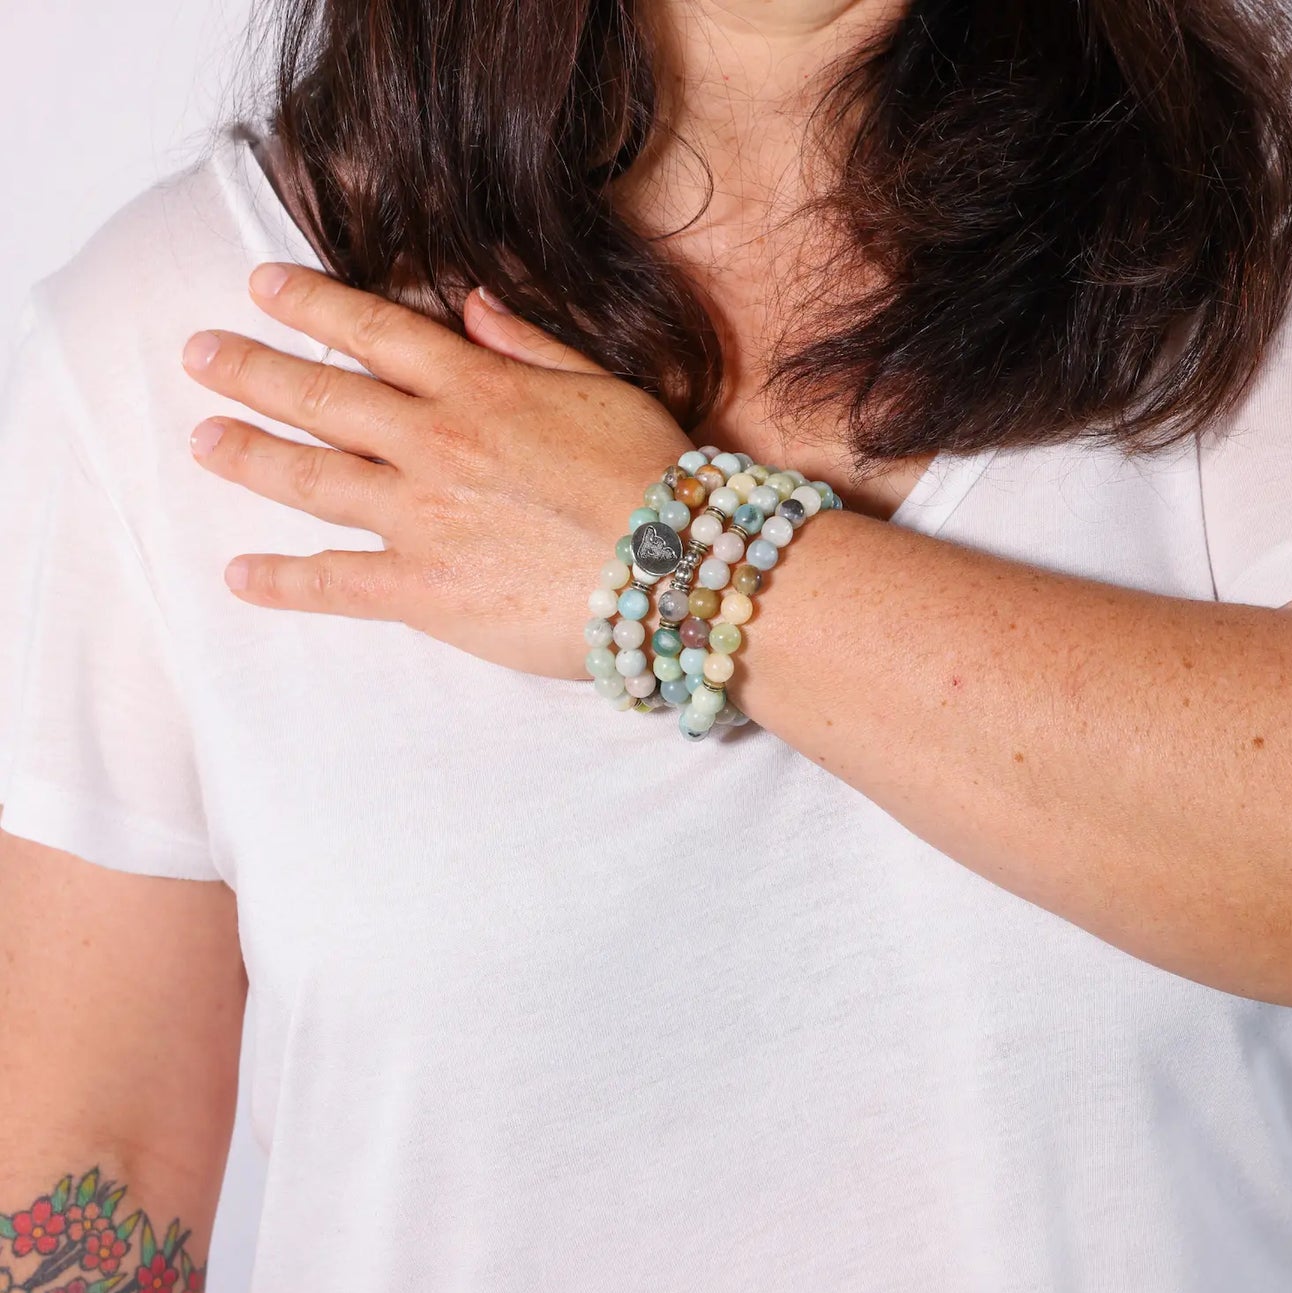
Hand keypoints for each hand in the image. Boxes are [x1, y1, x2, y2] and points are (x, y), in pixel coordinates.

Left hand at [181, 262, 693, 678]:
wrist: (676, 573)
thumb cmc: (655, 479)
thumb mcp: (604, 387)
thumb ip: (529, 345)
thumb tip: (468, 307)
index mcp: (479, 388)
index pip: (374, 332)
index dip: (310, 305)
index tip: (261, 286)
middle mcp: (435, 445)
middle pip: (320, 398)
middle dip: (252, 371)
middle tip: (199, 355)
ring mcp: (422, 520)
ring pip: (310, 480)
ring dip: (249, 455)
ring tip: (201, 439)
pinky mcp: (425, 593)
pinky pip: (336, 584)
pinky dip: (281, 581)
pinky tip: (238, 575)